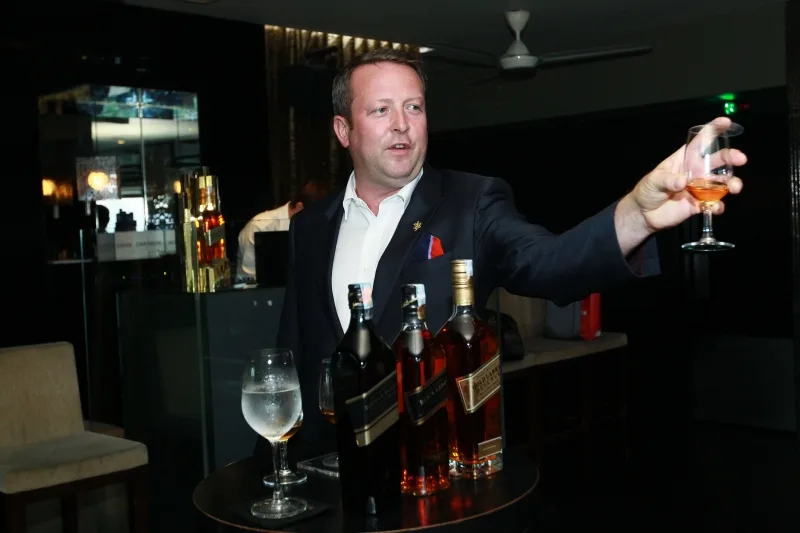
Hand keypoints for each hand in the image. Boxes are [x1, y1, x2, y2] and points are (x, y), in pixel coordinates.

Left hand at [630, 116, 746, 231]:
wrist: (644, 214)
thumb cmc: (647, 191)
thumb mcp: (654, 181)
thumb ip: (668, 180)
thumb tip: (683, 182)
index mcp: (685, 159)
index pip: (701, 141)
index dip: (713, 130)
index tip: (726, 122)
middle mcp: (696, 171)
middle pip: (717, 160)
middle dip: (730, 157)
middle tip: (741, 159)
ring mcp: (700, 188)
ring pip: (722, 183)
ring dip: (731, 183)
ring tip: (734, 188)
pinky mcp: (700, 204)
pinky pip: (714, 204)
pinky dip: (718, 206)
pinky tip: (716, 208)